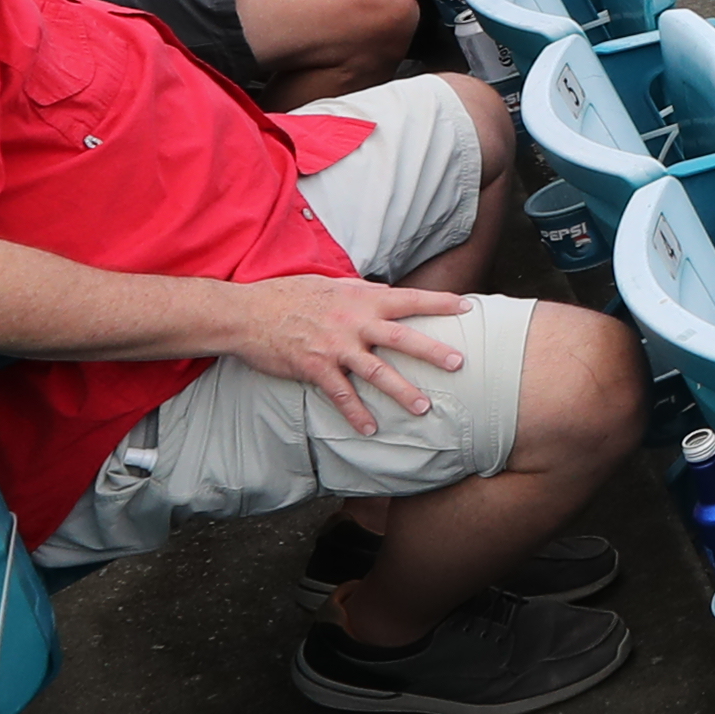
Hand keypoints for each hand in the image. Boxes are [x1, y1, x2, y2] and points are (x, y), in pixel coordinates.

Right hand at [216, 276, 478, 429]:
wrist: (247, 314)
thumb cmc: (288, 295)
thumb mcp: (329, 284)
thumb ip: (361, 290)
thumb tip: (386, 290)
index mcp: (360, 299)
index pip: (408, 298)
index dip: (438, 302)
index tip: (467, 306)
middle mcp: (353, 322)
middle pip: (401, 337)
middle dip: (433, 351)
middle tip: (460, 363)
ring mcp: (335, 346)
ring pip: (376, 371)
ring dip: (402, 391)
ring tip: (424, 408)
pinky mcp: (315, 368)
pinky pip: (341, 395)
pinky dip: (356, 413)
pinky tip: (371, 430)